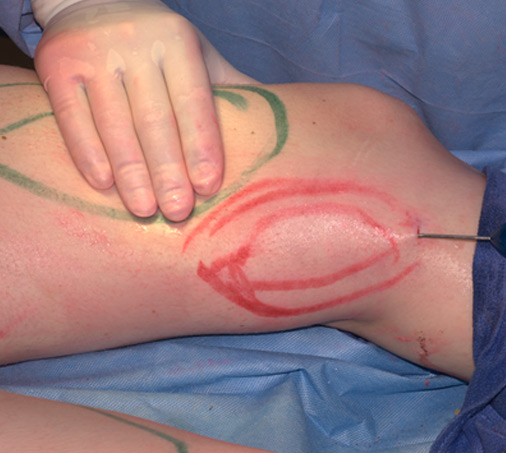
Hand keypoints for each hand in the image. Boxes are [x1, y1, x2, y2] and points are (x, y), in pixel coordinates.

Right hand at [32, 0, 256, 220]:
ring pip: (114, 123)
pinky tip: (103, 185)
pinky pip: (72, 118)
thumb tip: (281, 127)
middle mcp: (135, 43)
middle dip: (168, 170)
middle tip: (179, 211)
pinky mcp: (56, 65)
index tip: (209, 186)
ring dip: (131, 173)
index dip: (202, 145)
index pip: (193, 101)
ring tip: (145, 210)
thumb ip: (231, 89)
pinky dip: (87, 154)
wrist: (92, 1)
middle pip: (154, 118)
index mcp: (177, 41)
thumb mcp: (198, 56)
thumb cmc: (159, 44)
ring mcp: (92, 53)